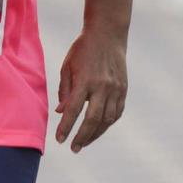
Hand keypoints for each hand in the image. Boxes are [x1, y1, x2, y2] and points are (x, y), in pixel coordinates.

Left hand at [54, 29, 127, 152]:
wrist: (108, 34)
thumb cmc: (83, 49)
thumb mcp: (68, 66)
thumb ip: (65, 90)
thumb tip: (61, 112)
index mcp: (85, 80)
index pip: (74, 110)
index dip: (66, 127)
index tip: (59, 139)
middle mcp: (102, 86)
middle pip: (92, 119)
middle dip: (82, 137)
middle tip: (74, 148)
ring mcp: (115, 89)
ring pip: (107, 120)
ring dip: (95, 134)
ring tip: (84, 142)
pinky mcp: (123, 89)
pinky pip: (117, 113)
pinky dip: (108, 123)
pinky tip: (99, 129)